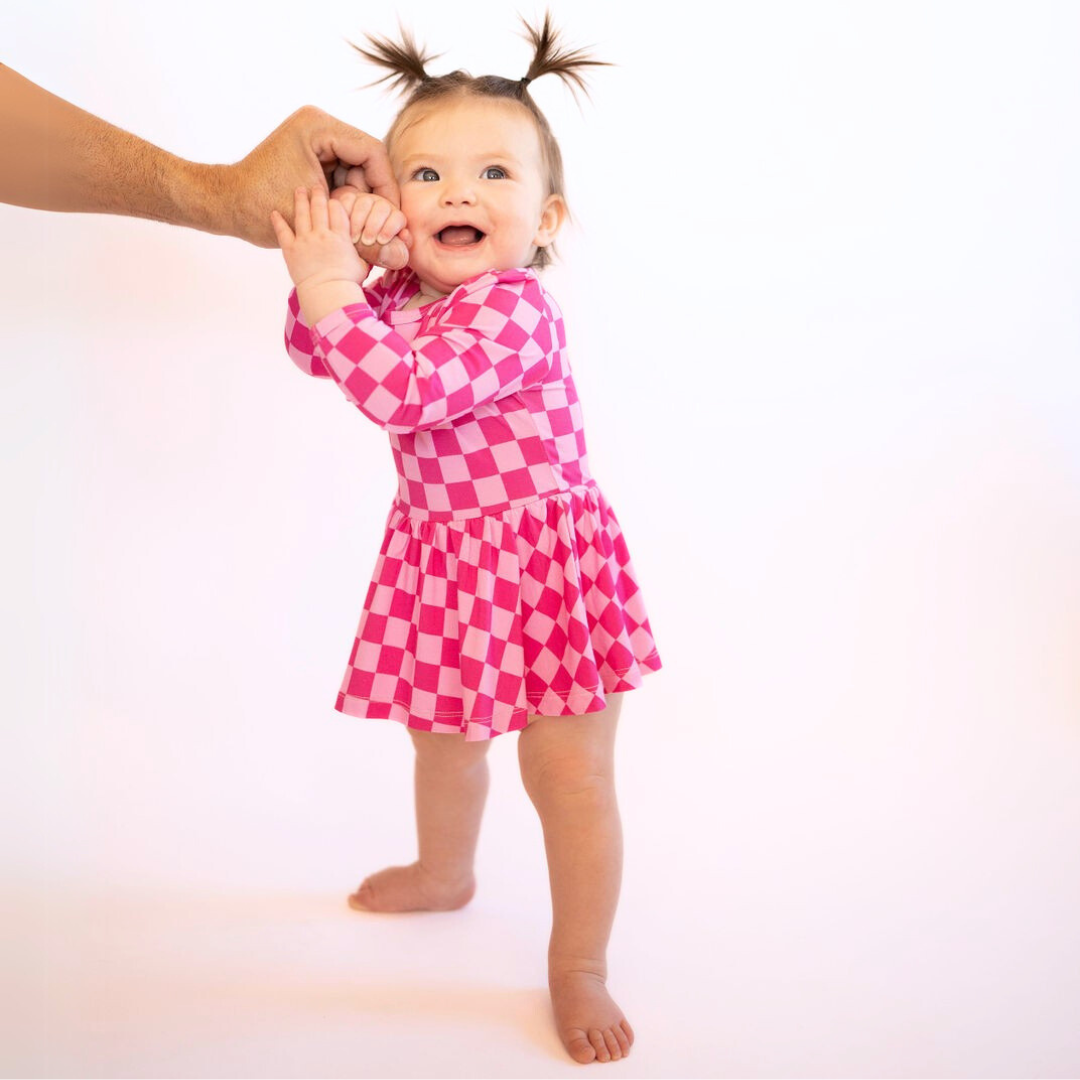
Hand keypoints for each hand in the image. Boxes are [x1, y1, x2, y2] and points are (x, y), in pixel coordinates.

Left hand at [226, 106, 406, 268]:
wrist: (226, 205)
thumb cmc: (262, 207)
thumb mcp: (319, 217)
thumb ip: (362, 225)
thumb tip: (403, 250)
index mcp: (319, 126)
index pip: (372, 152)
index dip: (387, 187)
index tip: (393, 217)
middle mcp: (318, 123)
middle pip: (367, 159)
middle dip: (372, 194)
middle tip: (374, 225)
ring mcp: (314, 135)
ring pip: (356, 169)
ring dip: (358, 199)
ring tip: (350, 224)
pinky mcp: (311, 150)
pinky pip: (342, 172)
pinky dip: (345, 196)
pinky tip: (341, 216)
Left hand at [271, 186, 364, 290]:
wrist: (328, 294)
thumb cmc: (347, 283)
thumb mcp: (361, 265)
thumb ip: (360, 252)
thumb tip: (365, 249)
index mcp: (340, 236)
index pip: (337, 209)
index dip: (334, 202)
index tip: (331, 200)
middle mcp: (322, 234)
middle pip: (319, 207)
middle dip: (317, 194)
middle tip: (315, 186)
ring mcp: (305, 241)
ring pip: (301, 213)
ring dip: (300, 199)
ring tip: (299, 190)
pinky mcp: (291, 250)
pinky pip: (282, 231)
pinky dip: (278, 221)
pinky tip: (274, 212)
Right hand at [330, 185, 410, 269]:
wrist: (354, 250)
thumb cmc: (374, 255)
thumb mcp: (389, 258)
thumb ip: (398, 252)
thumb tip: (404, 235)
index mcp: (396, 219)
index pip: (397, 218)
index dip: (390, 229)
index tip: (381, 241)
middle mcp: (383, 206)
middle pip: (382, 208)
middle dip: (374, 226)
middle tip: (367, 242)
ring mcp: (366, 200)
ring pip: (364, 203)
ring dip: (358, 222)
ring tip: (355, 239)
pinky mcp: (349, 198)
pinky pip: (348, 200)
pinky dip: (345, 214)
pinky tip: (344, 229)